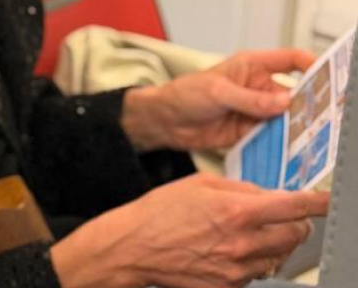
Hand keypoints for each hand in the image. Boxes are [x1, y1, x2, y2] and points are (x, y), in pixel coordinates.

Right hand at [51, 173, 328, 287]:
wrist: (134, 247)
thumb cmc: (159, 212)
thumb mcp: (198, 184)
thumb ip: (238, 187)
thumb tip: (266, 194)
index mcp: (236, 211)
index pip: (295, 208)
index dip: (317, 202)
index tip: (326, 200)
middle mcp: (243, 243)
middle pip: (295, 235)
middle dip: (295, 223)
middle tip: (281, 216)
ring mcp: (237, 270)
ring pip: (279, 256)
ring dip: (273, 243)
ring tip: (247, 232)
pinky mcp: (229, 287)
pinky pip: (256, 273)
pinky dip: (253, 260)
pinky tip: (230, 249)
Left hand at [121, 48, 313, 151]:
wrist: (166, 121)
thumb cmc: (184, 94)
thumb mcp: (217, 92)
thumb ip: (249, 99)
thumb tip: (283, 102)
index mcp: (253, 66)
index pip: (290, 60)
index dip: (311, 64)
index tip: (327, 76)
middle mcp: (260, 88)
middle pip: (297, 93)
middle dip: (310, 103)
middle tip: (321, 116)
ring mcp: (258, 111)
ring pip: (289, 118)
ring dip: (298, 126)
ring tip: (311, 136)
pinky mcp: (253, 132)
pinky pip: (275, 137)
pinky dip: (284, 144)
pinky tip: (293, 151)